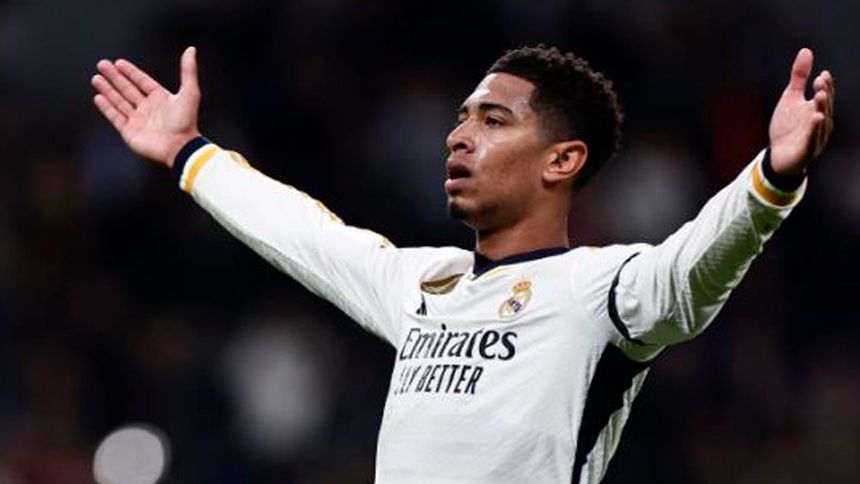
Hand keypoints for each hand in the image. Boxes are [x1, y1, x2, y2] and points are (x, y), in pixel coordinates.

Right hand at [91, 47, 201, 167]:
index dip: (130, 72)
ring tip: (96, 78)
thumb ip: (188, 71)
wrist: (180, 147)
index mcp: (161, 98)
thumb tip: (191, 49)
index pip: (142, 81)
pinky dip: (106, 107)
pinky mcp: (130, 132)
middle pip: (127, 89)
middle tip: (101, 64)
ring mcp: (138, 120)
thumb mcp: (189, 92)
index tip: (118, 62)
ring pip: (119, 102)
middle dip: (114, 77)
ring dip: (107, 90)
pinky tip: (98, 97)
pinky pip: (115, 117)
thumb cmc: (186, 121)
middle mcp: (148, 108)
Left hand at [768, 48, 834, 176]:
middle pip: (824, 107)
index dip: (825, 85)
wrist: (778, 155)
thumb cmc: (788, 126)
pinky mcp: (806, 150)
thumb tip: (806, 50)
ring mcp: (815, 137)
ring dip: (822, 109)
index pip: (825, 95)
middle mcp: (820, 123)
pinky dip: (814, 130)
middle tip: (821, 82)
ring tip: (820, 97)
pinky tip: (816, 119)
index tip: (822, 74)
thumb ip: (799, 76)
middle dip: (824, 95)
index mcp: (818, 109)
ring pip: (821, 123)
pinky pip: (812, 140)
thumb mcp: (791, 97)